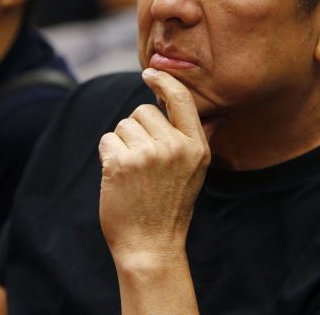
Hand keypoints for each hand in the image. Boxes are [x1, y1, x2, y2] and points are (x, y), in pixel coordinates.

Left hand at [98, 69, 210, 261]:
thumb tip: (211, 112)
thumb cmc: (170, 206)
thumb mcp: (196, 171)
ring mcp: (149, 154)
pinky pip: (107, 140)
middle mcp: (175, 147)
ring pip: (123, 126)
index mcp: (197, 147)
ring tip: (133, 173)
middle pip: (143, 111)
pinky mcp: (122, 163)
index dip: (163, 81)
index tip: (150, 73)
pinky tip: (118, 178)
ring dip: (121, 144)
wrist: (151, 246)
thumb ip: (198, 137)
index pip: (181, 99)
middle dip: (137, 130)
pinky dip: (107, 156)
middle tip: (144, 163)